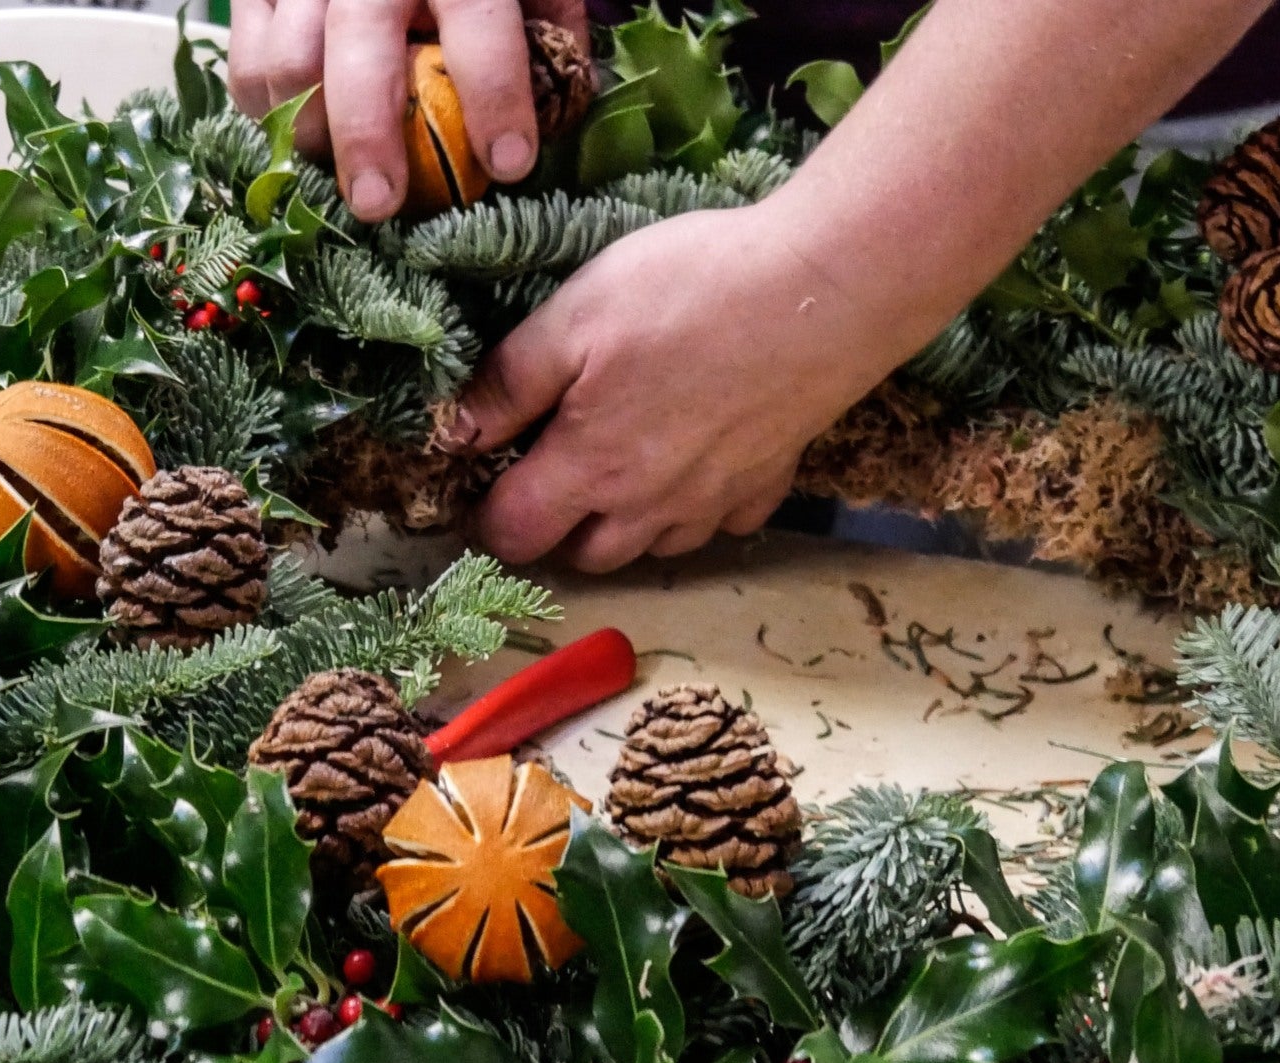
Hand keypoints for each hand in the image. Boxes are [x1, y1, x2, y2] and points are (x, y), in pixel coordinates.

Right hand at [227, 0, 583, 220]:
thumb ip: (549, 30)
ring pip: (283, 66)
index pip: (478, 29)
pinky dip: (267, 115)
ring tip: (335, 181)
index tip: (509, 164)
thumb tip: (561, 117)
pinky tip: (301, 144)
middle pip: (351, 55)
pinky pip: (245, 65)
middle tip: (379, 206)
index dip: (495, 98)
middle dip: (366, 137)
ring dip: (307, 137)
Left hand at [452, 201, 914, 571]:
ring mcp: (712, 502)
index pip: (514, 533)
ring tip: (620, 465)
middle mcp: (647, 505)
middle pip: (582, 554)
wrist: (825, 290)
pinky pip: (718, 524)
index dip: (487, 515)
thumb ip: (509, 383)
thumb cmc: (690, 290)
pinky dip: (696, 507)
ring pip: (649, 548)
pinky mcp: (767, 484)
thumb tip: (455, 435)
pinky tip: (696, 458)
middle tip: (550, 465)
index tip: (485, 478)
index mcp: (589, 466)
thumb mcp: (574, 315)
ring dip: (622, 524)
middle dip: (554, 526)